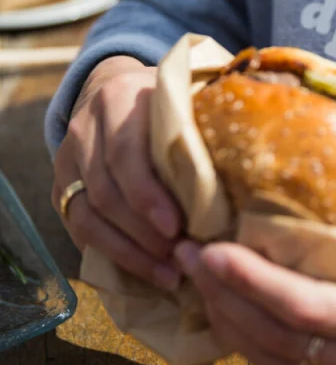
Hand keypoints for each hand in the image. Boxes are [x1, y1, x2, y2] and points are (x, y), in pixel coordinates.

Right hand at [52, 55, 181, 290]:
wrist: (113, 90)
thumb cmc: (163, 104)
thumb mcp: (182, 100)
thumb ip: (199, 126)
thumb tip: (245, 176)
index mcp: (119, 98)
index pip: (125, 152)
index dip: (148, 194)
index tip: (177, 226)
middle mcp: (85, 127)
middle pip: (106, 190)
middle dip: (143, 232)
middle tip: (181, 257)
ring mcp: (67, 158)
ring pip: (88, 214)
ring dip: (129, 251)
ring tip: (168, 274)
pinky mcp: (60, 185)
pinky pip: (78, 226)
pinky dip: (110, 253)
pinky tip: (143, 270)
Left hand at [176, 239, 335, 364]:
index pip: (306, 306)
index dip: (252, 279)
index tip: (213, 248)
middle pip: (272, 337)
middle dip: (219, 295)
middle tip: (185, 254)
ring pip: (269, 361)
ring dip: (224, 320)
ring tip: (195, 281)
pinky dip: (247, 344)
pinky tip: (229, 316)